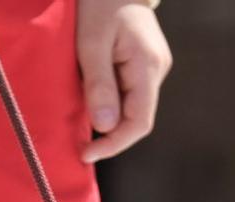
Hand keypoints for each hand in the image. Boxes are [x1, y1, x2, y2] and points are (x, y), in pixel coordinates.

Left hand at [77, 0, 172, 162]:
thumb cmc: (100, 2)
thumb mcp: (91, 42)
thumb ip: (99, 84)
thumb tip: (105, 126)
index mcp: (148, 66)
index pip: (138, 122)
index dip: (114, 144)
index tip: (86, 153)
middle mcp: (156, 70)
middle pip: (136, 119)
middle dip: (108, 135)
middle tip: (78, 141)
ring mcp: (152, 67)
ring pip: (130, 107)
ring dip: (106, 118)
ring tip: (79, 119)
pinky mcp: (142, 63)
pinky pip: (127, 93)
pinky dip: (108, 102)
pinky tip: (89, 99)